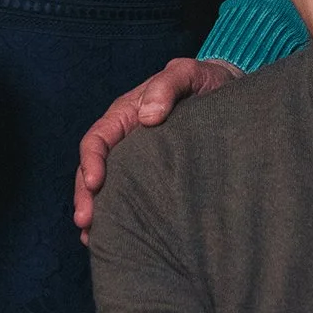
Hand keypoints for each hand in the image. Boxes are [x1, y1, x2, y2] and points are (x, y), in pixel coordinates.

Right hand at [73, 57, 241, 234]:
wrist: (227, 91)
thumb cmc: (205, 81)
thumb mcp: (188, 73)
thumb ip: (167, 85)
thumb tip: (147, 116)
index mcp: (126, 114)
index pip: (98, 139)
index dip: (91, 161)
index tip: (95, 184)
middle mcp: (125, 140)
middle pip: (94, 169)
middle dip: (86, 196)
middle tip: (86, 223)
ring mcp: (137, 160)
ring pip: (108, 188)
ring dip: (98, 212)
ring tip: (93, 239)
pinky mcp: (154, 177)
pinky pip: (132, 196)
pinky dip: (121, 215)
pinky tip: (119, 235)